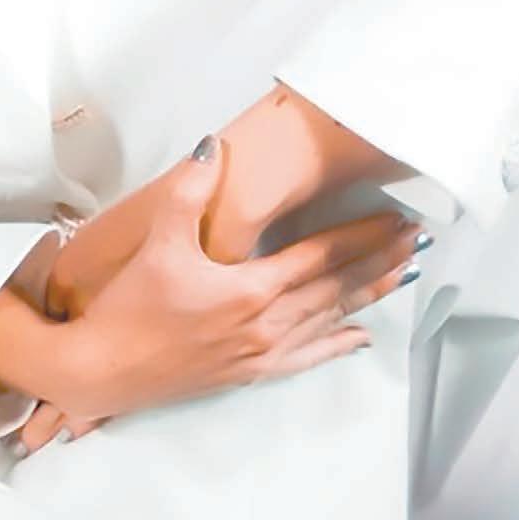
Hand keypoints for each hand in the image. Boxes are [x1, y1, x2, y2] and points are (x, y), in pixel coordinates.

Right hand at [27, 140, 423, 435]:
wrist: (102, 370)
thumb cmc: (129, 305)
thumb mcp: (158, 240)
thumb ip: (189, 190)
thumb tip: (213, 146)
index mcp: (251, 289)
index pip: (321, 256)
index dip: (363, 235)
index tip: (396, 217)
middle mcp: (267, 325)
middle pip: (337, 287)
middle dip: (380, 261)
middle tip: (417, 239)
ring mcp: (261, 354)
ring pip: (329, 320)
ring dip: (370, 296)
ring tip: (404, 274)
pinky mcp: (249, 373)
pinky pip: (306, 358)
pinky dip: (337, 344)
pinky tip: (360, 338)